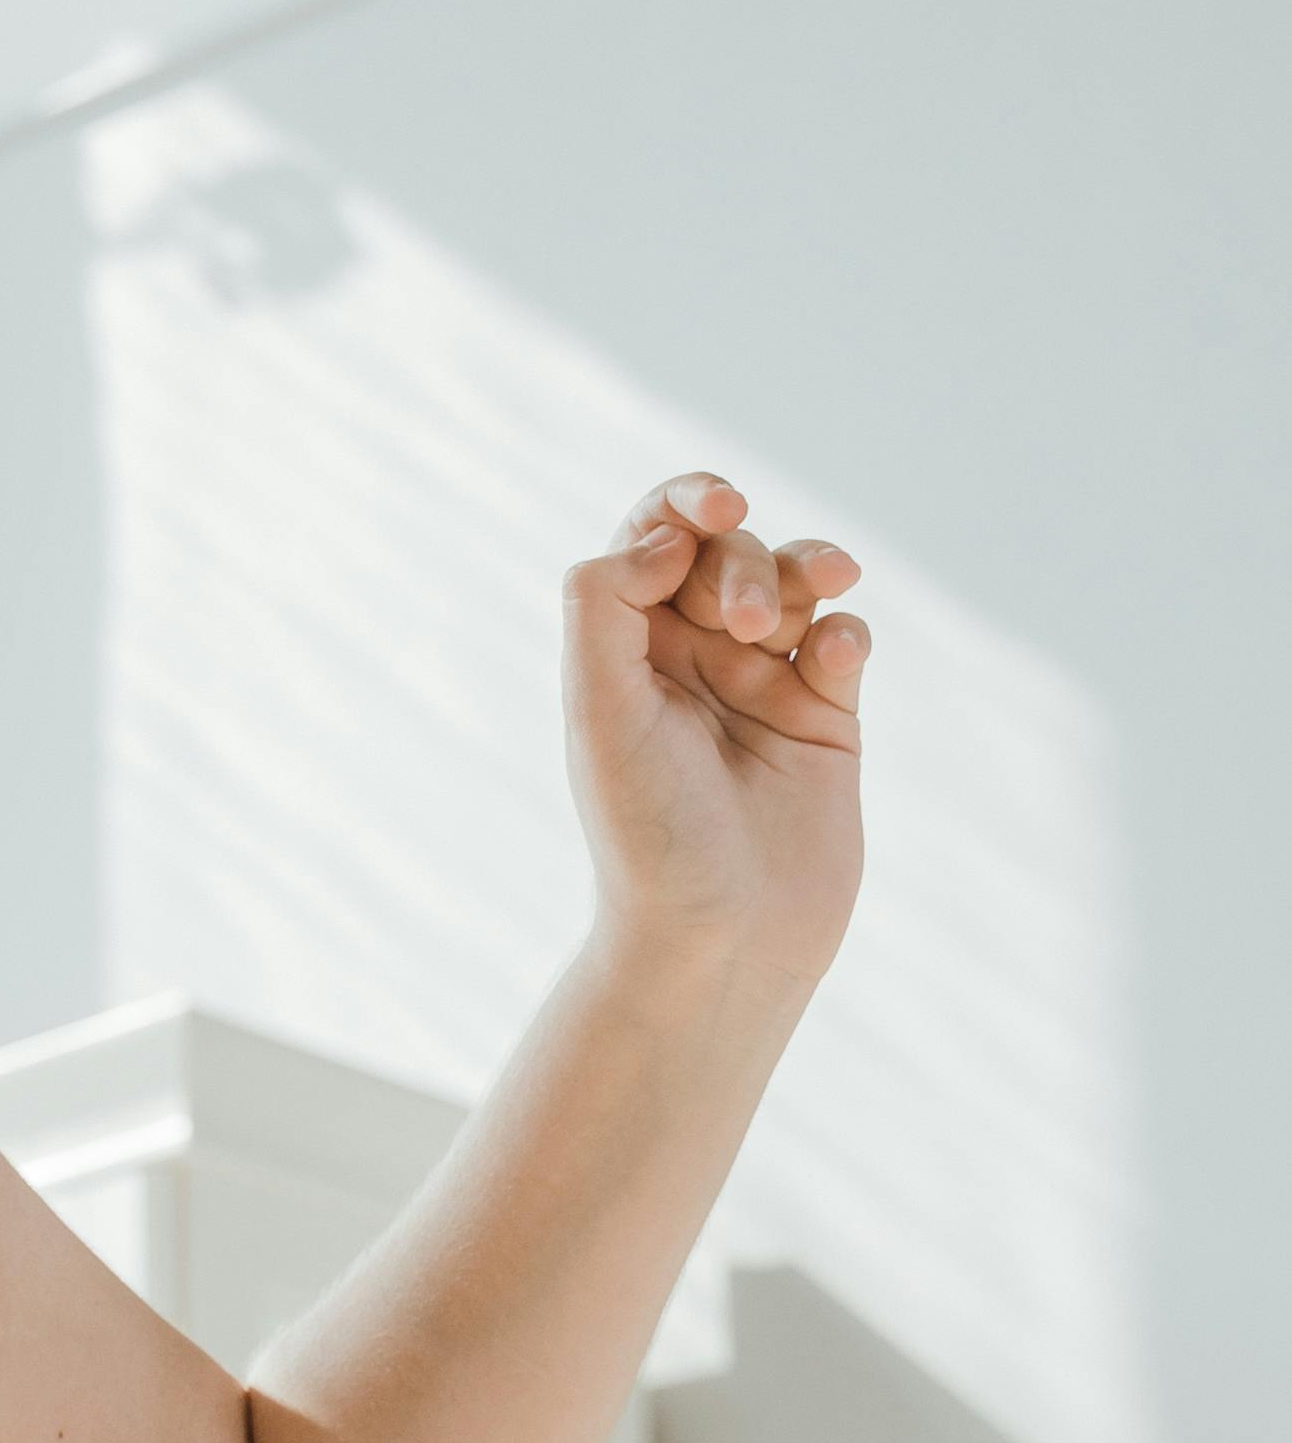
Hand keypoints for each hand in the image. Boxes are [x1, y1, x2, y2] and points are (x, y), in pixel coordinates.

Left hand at [564, 469, 866, 1004]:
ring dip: (807, 567)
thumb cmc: (648, 834)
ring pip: (794, 582)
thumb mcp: (598, 711)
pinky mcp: (826, 719)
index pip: (654, 537)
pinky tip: (834, 658)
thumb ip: (605, 605)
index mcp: (623, 649)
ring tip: (819, 593)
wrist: (721, 941)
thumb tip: (667, 536)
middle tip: (745, 626)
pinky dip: (844, 630)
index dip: (687, 502)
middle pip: (728, 552)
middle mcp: (688, 659)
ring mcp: (762, 684)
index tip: (718, 508)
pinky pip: (842, 640)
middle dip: (743, 563)